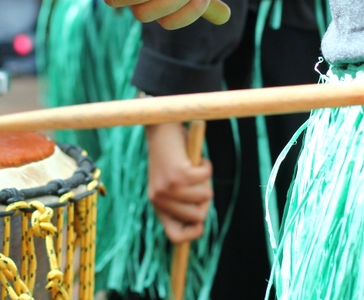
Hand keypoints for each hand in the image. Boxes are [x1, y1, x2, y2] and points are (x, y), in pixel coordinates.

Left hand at [147, 122, 213, 242]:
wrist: (160, 127)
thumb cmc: (171, 155)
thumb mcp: (174, 182)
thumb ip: (183, 201)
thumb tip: (199, 223)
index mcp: (157, 203)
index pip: (174, 236)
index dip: (191, 235)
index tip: (201, 226)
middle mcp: (160, 198)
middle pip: (198, 217)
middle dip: (205, 200)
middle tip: (198, 182)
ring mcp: (169, 187)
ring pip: (206, 197)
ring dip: (206, 180)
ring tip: (194, 166)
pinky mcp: (179, 173)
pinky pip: (207, 178)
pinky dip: (207, 166)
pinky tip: (196, 157)